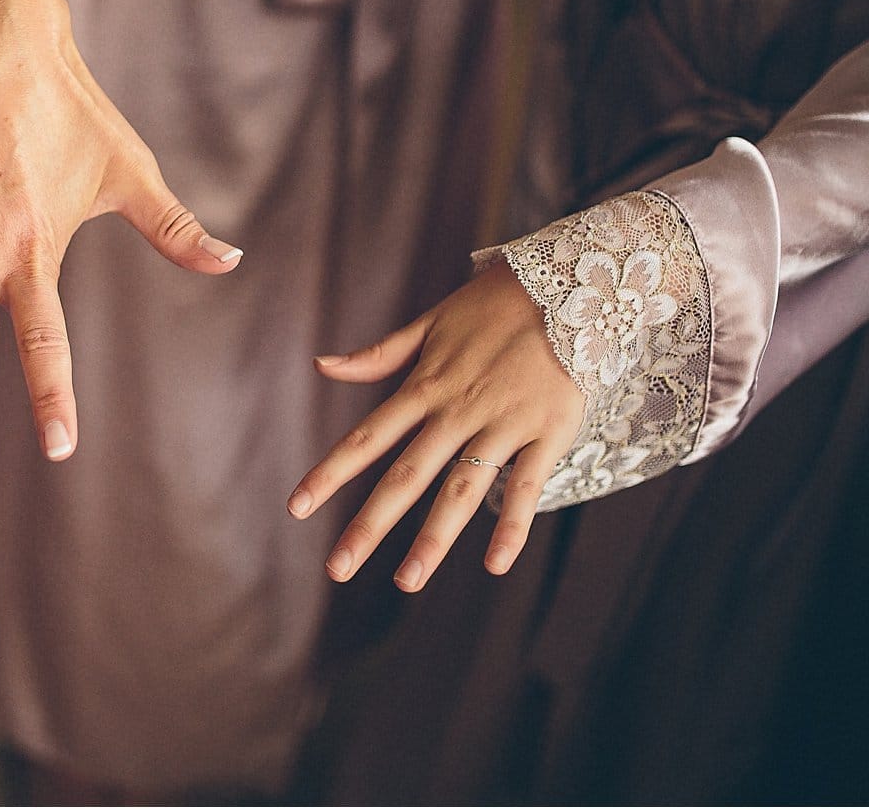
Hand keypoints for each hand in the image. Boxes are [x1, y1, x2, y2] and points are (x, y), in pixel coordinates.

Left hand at [287, 260, 583, 590]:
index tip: (297, 507)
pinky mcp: (546, 433)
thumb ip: (379, 355)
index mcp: (423, 387)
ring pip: (460, 489)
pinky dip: (512, 525)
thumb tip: (321, 365)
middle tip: (336, 568)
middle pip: (405, 476)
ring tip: (406, 582)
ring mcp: (501, 424)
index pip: (366, 437)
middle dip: (369, 524)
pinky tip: (496, 564)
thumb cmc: (494, 306)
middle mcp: (455, 411)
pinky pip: (526, 486)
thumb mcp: (430, 323)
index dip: (330, 473)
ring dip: (433, 539)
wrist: (571, 285)